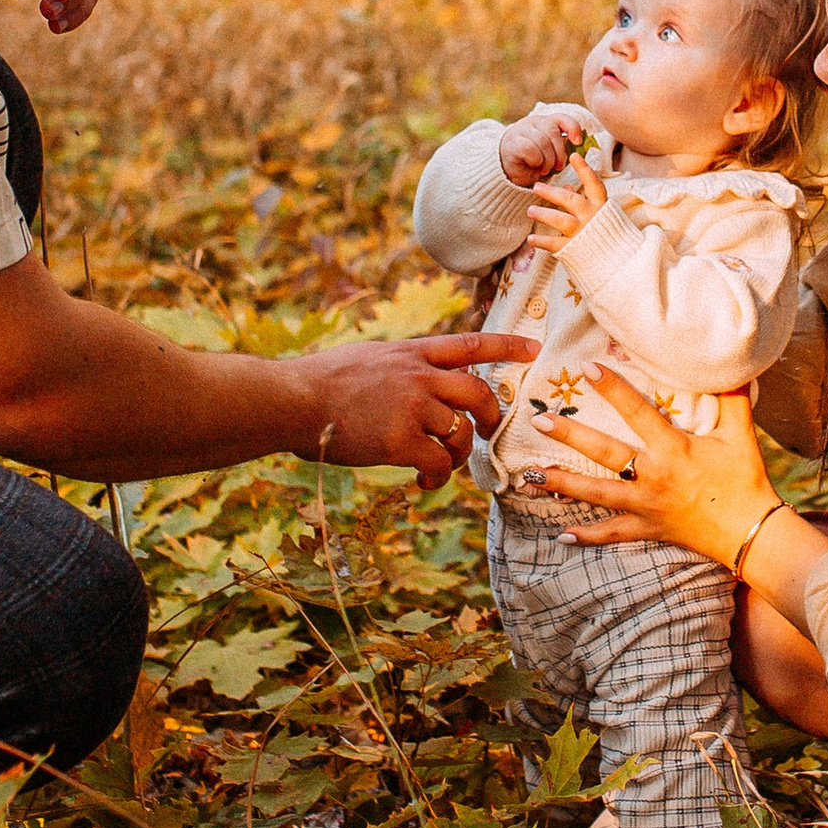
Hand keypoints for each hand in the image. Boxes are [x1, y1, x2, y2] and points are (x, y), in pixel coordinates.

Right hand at [288, 330, 536, 488]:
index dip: (505, 346)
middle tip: (489, 432)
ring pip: (460, 432)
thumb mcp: (368, 358)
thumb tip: (421, 384)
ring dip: (457, 454)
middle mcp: (419, 376)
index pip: (469, 344)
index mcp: (411, 353)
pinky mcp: (401, 440)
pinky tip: (424, 482)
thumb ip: (400, 367)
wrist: (293, 400)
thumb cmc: (319, 384)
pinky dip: (439, 476)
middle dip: (492, 415)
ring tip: (438, 466)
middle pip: (478, 393)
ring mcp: (412, 407)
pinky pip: (440, 462)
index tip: (533, 349)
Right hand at [499, 104, 591, 187]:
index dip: (572, 128)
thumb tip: (580, 145)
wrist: (507, 169)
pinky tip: (534, 166)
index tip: (578, 142)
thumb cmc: (533, 161)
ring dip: (548, 159)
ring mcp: (522, 130)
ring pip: (542, 140)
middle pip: (552, 131)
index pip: (562, 118)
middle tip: (559, 166)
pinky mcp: (513, 142)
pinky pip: (530, 149)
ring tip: (545, 169)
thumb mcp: (551, 153)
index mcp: (546, 122)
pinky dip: (536, 160)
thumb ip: (563, 146)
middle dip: (559, 152)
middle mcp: (534, 123)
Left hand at [524, 369, 776, 560]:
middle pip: (604, 452)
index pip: (636, 411)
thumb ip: (732, 398)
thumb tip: (732, 364)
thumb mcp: (741, 435)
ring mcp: (646, 505)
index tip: (586, 369)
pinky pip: (612, 534)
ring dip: (564, 484)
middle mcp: (652, 476)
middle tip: (539, 421)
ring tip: (531, 476)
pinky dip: (587, 536)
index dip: (612, 388)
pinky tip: (561, 536)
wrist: (752, 533)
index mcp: (673, 449)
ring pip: (597, 494)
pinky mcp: (647, 529)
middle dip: (570, 436)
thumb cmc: (746, 480)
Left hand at [526, 157, 605, 251]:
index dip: (584, 169)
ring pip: (560, 220)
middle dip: (551, 193)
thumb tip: (567, 185)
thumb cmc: (609, 234)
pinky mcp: (575, 250)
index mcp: (601, 206)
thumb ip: (584, 199)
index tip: (574, 155)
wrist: (620, 263)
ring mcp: (583, 233)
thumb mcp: (602, 214)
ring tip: (530, 211)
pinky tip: (531, 239)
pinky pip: (555, 244)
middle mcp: (592, 217)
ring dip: (543, 214)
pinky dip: (541, 242)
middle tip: (536, 187)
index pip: (594, 184)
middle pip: (570, 200)